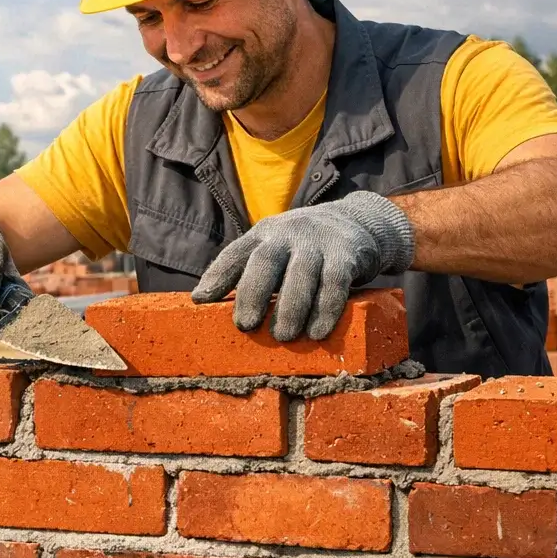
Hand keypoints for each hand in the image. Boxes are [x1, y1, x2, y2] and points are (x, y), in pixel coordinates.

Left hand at [191, 190, 413, 340]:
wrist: (356, 220)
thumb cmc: (302, 248)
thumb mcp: (273, 250)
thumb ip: (247, 271)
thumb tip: (204, 303)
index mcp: (263, 235)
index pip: (235, 253)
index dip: (217, 275)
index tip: (200, 300)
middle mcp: (287, 234)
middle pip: (265, 260)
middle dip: (253, 293)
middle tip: (246, 325)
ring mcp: (317, 243)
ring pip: (301, 274)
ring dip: (291, 308)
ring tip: (283, 336)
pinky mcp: (346, 255)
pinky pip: (335, 283)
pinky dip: (326, 309)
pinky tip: (317, 332)